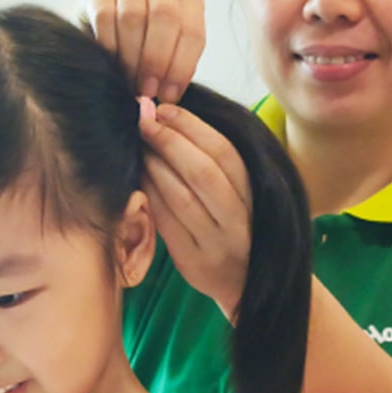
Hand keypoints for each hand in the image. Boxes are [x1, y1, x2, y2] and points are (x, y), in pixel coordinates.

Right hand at [79, 0, 204, 102]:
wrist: (98, 36)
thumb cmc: (141, 48)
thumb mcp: (167, 55)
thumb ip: (174, 69)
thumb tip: (168, 98)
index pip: (192, 30)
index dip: (181, 67)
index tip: (168, 95)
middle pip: (165, 15)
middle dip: (157, 58)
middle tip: (147, 90)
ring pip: (134, 15)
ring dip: (132, 56)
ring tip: (129, 82)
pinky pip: (105, 16)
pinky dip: (109, 46)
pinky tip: (110, 64)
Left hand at [138, 99, 251, 319]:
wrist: (245, 284)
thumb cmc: (235, 227)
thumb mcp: (240, 193)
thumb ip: (216, 163)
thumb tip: (172, 118)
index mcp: (254, 194)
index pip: (224, 153)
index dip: (191, 127)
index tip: (164, 108)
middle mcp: (239, 220)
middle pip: (203, 173)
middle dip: (169, 141)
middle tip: (144, 120)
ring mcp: (216, 244)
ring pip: (181, 198)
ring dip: (154, 167)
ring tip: (138, 146)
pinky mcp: (193, 262)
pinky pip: (166, 223)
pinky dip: (149, 196)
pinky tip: (138, 177)